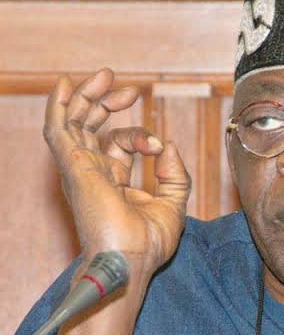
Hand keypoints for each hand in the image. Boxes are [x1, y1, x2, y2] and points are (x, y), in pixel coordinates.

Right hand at [43, 68, 190, 284]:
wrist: (131, 259)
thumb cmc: (148, 242)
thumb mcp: (173, 203)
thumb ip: (173, 174)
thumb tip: (167, 144)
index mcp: (114, 181)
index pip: (120, 144)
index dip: (140, 136)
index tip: (158, 147)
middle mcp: (94, 173)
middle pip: (92, 128)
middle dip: (108, 104)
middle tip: (129, 89)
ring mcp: (81, 169)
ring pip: (75, 123)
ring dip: (88, 97)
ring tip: (106, 75)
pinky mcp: (74, 166)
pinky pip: (59, 129)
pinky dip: (61, 106)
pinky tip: (67, 84)